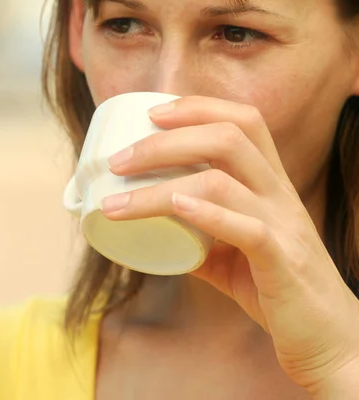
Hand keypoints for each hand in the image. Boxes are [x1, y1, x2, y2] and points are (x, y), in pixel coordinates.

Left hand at [102, 96, 358, 394]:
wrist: (329, 338)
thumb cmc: (278, 288)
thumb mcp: (236, 252)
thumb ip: (201, 236)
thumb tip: (155, 229)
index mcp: (270, 182)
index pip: (243, 120)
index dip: (197, 107)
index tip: (152, 113)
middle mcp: (279, 192)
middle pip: (228, 137)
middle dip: (167, 140)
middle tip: (120, 159)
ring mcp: (283, 224)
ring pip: (222, 182)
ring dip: (161, 186)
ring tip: (117, 200)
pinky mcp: (281, 261)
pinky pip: (246, 229)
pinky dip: (207, 215)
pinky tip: (174, 208)